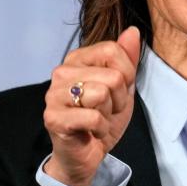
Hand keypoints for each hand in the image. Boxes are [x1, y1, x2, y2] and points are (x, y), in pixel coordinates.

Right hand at [43, 27, 141, 185]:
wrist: (87, 154)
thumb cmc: (102, 119)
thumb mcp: (123, 87)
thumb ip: (127, 59)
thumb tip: (133, 31)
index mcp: (77, 59)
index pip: (113, 50)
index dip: (126, 75)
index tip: (117, 92)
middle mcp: (61, 72)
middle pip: (112, 75)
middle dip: (119, 99)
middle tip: (107, 111)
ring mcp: (54, 94)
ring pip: (102, 93)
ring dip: (109, 114)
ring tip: (98, 120)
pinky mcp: (53, 118)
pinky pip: (93, 117)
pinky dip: (101, 128)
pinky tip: (92, 132)